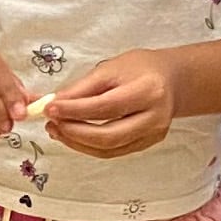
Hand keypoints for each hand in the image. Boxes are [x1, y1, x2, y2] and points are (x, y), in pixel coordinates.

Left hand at [47, 51, 180, 157]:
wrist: (171, 80)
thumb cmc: (140, 69)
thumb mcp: (110, 68)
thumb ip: (81, 88)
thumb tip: (52, 103)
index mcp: (148, 90)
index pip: (106, 107)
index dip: (75, 110)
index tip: (49, 108)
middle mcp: (154, 117)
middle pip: (108, 136)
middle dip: (74, 132)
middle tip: (51, 123)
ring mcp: (153, 135)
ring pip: (108, 149)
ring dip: (77, 143)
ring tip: (57, 130)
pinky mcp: (147, 144)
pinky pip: (113, 151)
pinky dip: (89, 146)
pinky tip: (73, 136)